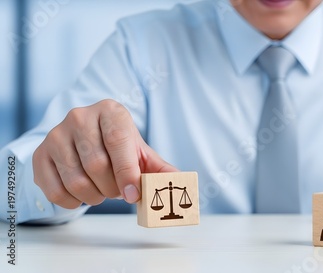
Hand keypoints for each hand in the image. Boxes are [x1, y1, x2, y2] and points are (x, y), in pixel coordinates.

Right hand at [33, 99, 177, 208]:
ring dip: (94, 196)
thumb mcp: (141, 153)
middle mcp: (80, 117)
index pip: (118, 141)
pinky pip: (54, 189)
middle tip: (119, 191)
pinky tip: (82, 195)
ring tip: (103, 191)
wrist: (86, 138)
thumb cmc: (119, 147)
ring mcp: (56, 134)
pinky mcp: (40, 154)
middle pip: (96, 164)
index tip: (133, 194)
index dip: (127, 172)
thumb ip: (161, 169)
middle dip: (112, 187)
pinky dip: (71, 202)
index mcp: (110, 111)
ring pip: (75, 179)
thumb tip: (182, 183)